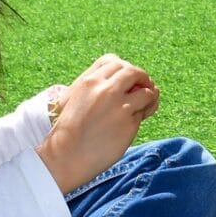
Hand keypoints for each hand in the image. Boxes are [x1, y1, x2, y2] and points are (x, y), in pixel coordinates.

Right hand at [35, 54, 158, 190]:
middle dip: (141, 76)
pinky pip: (145, 111)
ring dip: (149, 94)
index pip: (114, 61)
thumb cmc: (69, 130)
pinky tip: (142, 116)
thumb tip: (123, 81)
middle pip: (133, 71)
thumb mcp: (74, 99)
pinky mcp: (129, 122)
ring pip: (146, 91)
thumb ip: (96, 87)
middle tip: (145, 85)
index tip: (127, 77)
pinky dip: (146, 112)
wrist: (66, 155)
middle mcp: (105, 90)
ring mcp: (119, 105)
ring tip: (145, 102)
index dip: (123, 68)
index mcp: (89, 81)